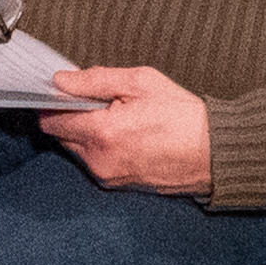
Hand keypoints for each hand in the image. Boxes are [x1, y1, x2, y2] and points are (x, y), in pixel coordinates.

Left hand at [40, 64, 214, 194]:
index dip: (53, 102)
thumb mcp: (140, 82)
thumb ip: (94, 80)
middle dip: (70, 117)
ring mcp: (107, 175)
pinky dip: (100, 146)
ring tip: (118, 119)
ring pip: (76, 149)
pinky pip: (94, 161)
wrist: (214, 153)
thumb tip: (61, 80)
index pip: (51, 120)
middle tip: (99, 102)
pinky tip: (125, 135)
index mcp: (102, 133)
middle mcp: (99, 160)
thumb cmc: (183, 116)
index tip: (65, 91)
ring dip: (86, 132)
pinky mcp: (117, 184)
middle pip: (60, 136)